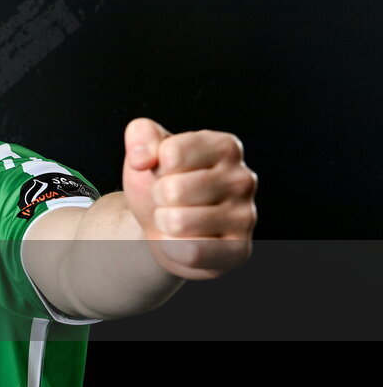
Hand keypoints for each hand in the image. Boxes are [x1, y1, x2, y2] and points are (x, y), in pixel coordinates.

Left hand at [122, 117, 257, 279]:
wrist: (162, 226)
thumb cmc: (160, 183)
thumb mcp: (146, 151)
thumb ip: (141, 134)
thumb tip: (141, 157)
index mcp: (225, 147)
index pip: (171, 153)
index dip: (153, 165)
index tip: (165, 170)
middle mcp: (243, 179)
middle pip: (172, 190)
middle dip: (158, 198)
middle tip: (170, 200)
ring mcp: (245, 217)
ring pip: (177, 222)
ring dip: (164, 224)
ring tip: (176, 219)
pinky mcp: (238, 251)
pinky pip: (190, 252)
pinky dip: (173, 248)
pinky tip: (185, 241)